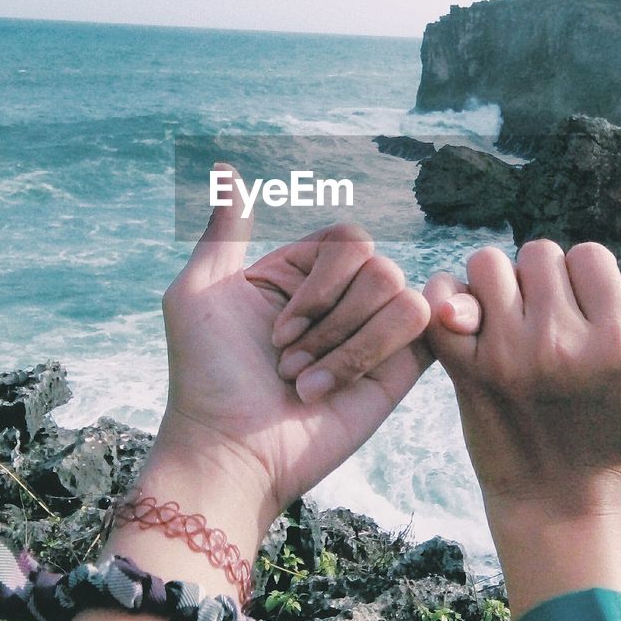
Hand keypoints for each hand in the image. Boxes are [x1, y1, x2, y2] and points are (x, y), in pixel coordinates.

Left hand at [153, 165, 431, 543]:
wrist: (231, 451)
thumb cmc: (206, 376)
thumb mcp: (197, 293)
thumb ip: (223, 230)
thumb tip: (223, 168)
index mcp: (302, 273)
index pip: (347, 237)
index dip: (318, 280)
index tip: (274, 328)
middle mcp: (343, 298)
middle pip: (376, 263)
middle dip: (328, 319)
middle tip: (287, 363)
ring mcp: (374, 333)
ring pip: (398, 293)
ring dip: (347, 346)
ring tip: (308, 385)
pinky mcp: (401, 369)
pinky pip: (422, 324)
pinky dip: (381, 347)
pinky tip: (345, 384)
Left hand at [423, 240, 620, 614]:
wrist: (555, 502)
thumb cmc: (613, 438)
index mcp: (616, 344)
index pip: (590, 256)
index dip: (588, 279)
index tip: (585, 313)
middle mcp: (560, 344)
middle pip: (539, 253)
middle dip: (544, 279)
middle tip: (547, 319)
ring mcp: (507, 356)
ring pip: (489, 264)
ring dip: (498, 283)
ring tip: (510, 316)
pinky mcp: (465, 370)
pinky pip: (441, 299)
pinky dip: (447, 298)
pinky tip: (468, 319)